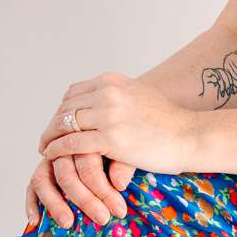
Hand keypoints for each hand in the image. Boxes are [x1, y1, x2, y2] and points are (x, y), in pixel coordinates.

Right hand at [24, 142, 133, 232]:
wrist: (116, 127)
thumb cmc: (124, 141)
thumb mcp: (130, 149)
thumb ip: (124, 164)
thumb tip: (119, 184)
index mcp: (87, 136)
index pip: (88, 165)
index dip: (103, 191)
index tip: (119, 211)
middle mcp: (64, 145)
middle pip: (66, 174)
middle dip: (84, 200)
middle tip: (102, 219)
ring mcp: (52, 156)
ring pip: (43, 178)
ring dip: (54, 203)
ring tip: (67, 223)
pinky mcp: (44, 167)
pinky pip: (33, 183)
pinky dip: (32, 201)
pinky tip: (34, 219)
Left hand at [32, 72, 202, 227]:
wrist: (190, 135)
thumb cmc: (168, 121)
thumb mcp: (137, 96)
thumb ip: (115, 97)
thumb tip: (94, 105)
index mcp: (112, 81)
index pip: (73, 93)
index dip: (62, 110)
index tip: (58, 124)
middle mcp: (108, 92)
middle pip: (66, 108)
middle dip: (53, 125)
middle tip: (46, 138)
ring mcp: (109, 115)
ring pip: (65, 124)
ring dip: (50, 137)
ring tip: (45, 148)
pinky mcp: (111, 138)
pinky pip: (72, 143)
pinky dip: (56, 149)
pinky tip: (52, 156)